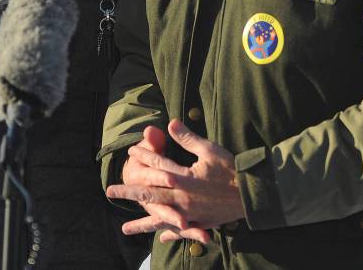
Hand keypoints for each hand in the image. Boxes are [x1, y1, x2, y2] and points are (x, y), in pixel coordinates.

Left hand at [107, 118, 244, 243]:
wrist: (251, 193)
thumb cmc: (231, 169)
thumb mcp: (209, 149)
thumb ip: (188, 139)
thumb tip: (171, 123)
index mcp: (182, 178)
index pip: (158, 165)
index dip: (144, 157)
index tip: (131, 153)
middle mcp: (181, 198)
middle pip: (150, 195)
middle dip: (130, 192)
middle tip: (110, 192)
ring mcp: (189, 213)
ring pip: (160, 219)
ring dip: (142, 223)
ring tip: (124, 229)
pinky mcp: (200, 222)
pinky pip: (181, 230)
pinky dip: (170, 234)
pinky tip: (161, 238)